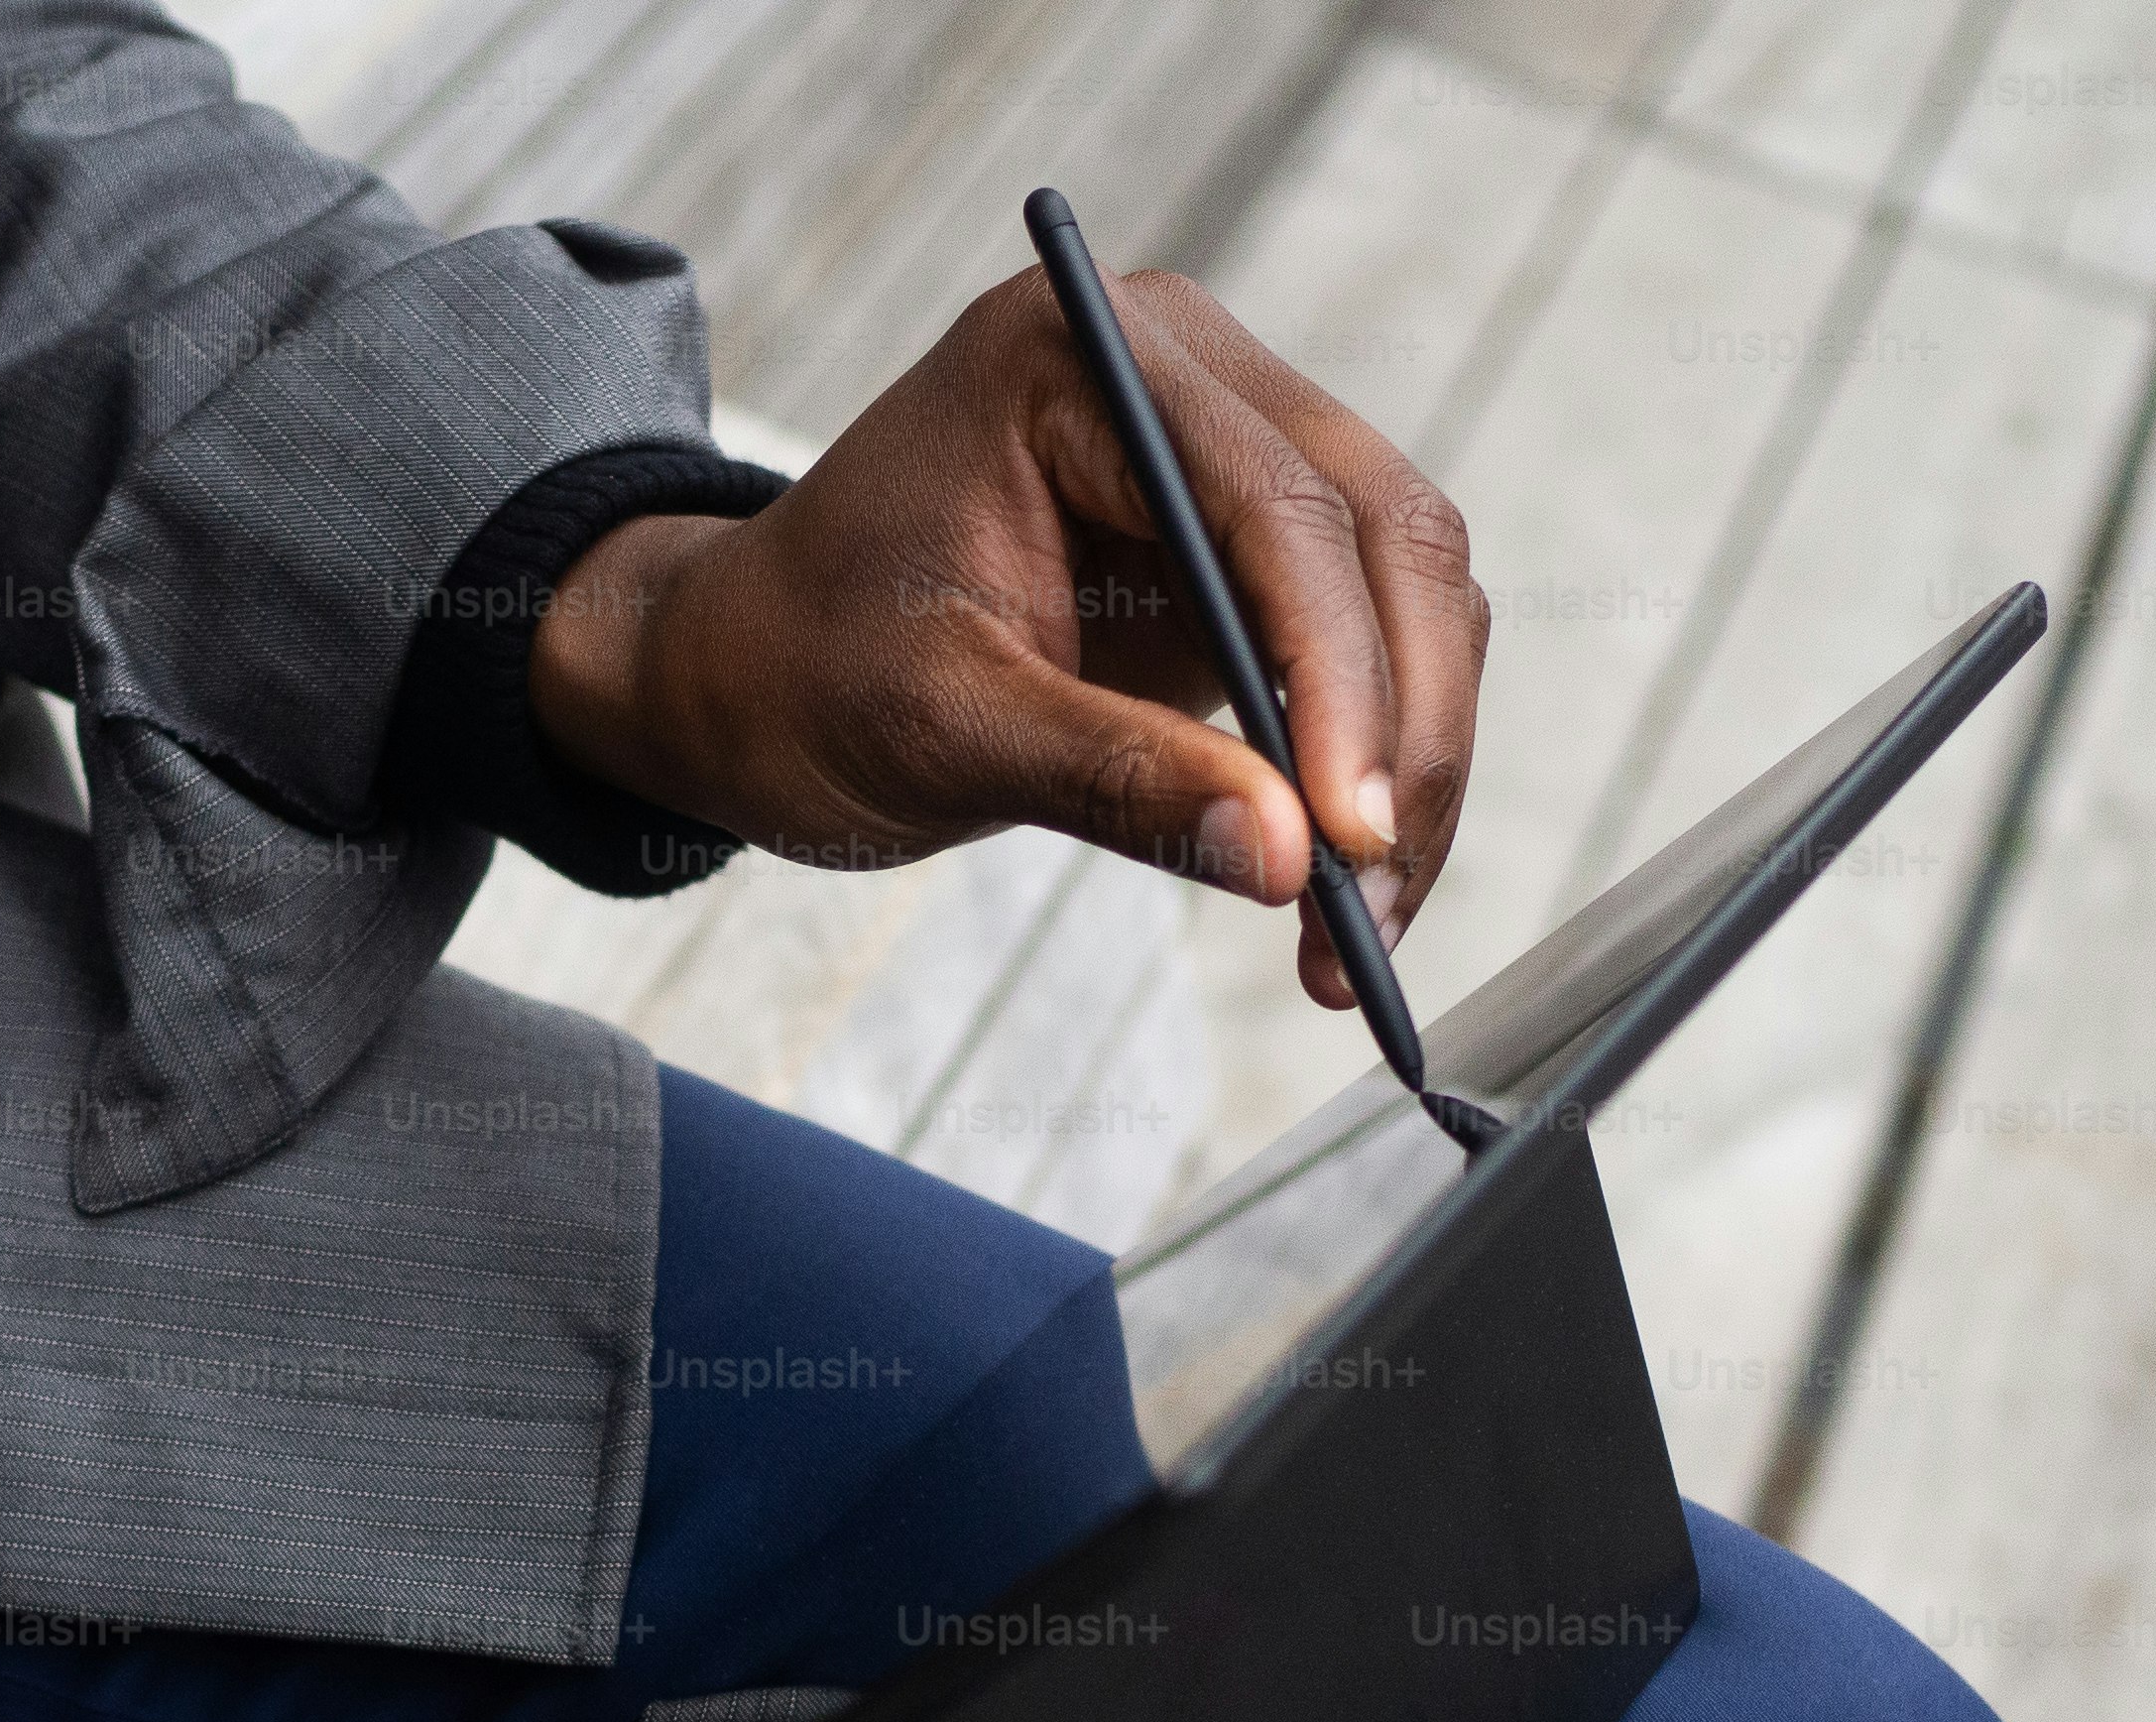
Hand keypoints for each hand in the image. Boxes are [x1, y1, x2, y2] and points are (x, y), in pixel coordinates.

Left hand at [527, 268, 1486, 1007]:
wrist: (748, 673)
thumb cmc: (802, 671)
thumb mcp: (940, 730)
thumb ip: (1114, 778)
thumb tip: (1287, 860)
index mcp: (1083, 354)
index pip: (1275, 501)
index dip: (1340, 673)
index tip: (1346, 834)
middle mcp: (1183, 371)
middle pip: (1380, 534)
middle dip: (1399, 735)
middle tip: (1370, 910)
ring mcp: (1231, 449)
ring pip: (1406, 593)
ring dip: (1407, 766)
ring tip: (1353, 932)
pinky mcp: (1250, 546)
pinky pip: (1368, 644)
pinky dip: (1371, 766)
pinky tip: (1332, 891)